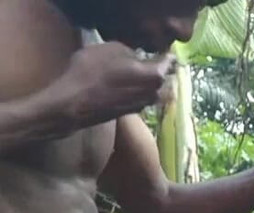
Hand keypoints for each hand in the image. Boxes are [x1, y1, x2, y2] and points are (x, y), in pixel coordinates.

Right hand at [54, 42, 175, 127]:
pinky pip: (138, 95)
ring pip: (149, 88)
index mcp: (155, 75)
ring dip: (143, 79)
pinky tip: (122, 82)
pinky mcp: (130, 112)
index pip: (168, 61)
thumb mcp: (111, 49)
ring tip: (133, 69)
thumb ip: (130, 50)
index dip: (164, 52)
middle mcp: (155, 93)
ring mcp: (143, 105)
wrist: (73, 103)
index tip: (161, 47)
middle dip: (155, 67)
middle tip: (146, 57)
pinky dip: (133, 89)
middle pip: (160, 76)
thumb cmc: (92, 72)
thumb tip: (136, 56)